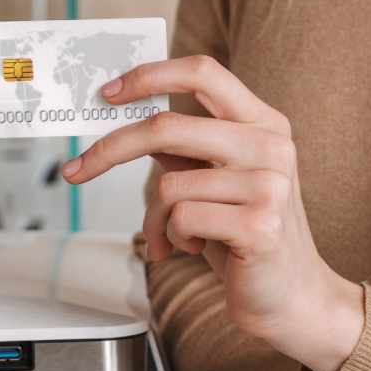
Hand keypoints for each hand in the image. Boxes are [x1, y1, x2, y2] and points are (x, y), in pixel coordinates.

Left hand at [60, 55, 362, 370]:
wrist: (291, 297)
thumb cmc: (244, 236)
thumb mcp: (214, 179)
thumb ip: (183, 145)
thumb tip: (125, 115)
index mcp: (263, 122)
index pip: (203, 72)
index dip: (150, 76)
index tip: (109, 93)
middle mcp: (271, 146)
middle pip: (168, 127)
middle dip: (110, 150)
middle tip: (78, 170)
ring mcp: (270, 184)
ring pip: (168, 184)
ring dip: (154, 220)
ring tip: (171, 238)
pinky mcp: (260, 225)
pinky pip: (182, 219)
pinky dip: (172, 238)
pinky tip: (194, 248)